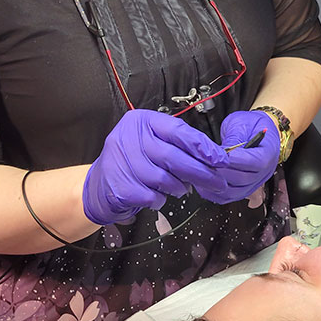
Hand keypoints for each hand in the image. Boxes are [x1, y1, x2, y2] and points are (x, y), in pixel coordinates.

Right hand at [82, 110, 227, 224]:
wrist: (99, 185)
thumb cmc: (133, 161)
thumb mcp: (151, 142)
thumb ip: (176, 144)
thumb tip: (213, 158)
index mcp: (141, 121)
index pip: (178, 130)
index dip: (202, 146)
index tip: (221, 159)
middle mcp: (129, 137)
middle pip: (174, 157)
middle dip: (201, 172)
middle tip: (218, 182)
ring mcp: (122, 162)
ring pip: (165, 179)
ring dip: (179, 187)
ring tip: (181, 188)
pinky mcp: (120, 187)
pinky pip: (154, 196)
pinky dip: (161, 199)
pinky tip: (157, 195)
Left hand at [185, 110, 280, 204]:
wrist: (257, 130)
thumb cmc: (251, 125)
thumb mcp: (242, 124)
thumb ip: (233, 138)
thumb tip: (221, 152)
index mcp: (268, 152)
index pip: (255, 162)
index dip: (236, 160)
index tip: (219, 156)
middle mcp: (264, 172)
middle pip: (243, 179)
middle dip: (221, 172)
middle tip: (204, 163)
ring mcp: (254, 183)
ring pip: (234, 192)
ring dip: (216, 184)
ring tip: (202, 173)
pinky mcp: (243, 189)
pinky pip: (228, 197)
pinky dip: (214, 192)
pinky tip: (203, 182)